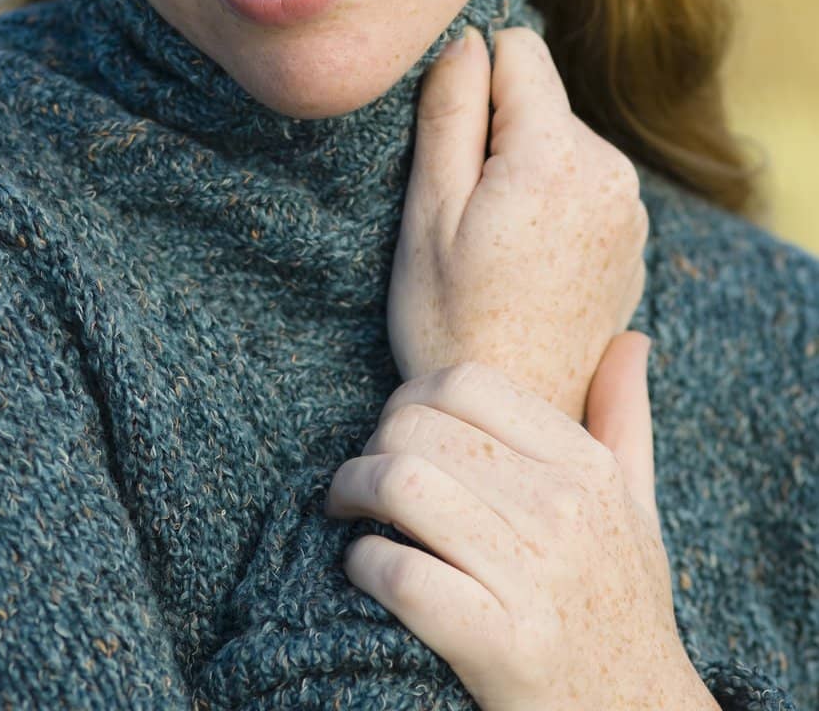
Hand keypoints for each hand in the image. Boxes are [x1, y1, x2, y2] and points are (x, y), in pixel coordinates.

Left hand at [324, 336, 716, 710]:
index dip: (412, 393)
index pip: (469, 382)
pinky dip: (362, 562)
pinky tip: (362, 566)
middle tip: (360, 474)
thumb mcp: (639, 509)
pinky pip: (401, 574)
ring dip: (351, 491)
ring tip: (345, 509)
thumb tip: (630, 339)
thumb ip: (625, 418)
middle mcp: (565, 512)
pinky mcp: (500, 645)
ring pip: (402, 487)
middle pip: (420, 427)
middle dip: (371, 443)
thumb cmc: (624, 605)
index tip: (396, 427)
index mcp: (588, 468)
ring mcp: (534, 579)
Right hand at [388, 26, 648, 420]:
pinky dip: (552, 202)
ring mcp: (630, 209)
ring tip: (494, 243)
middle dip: (498, 130)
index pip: (518, 48)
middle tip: (464, 211)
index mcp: (555, 154)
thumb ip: (449, 111)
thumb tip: (466, 40)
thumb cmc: (452, 318)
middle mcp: (610, 171)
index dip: (472, 80)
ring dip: (524, 167)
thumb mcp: (428, 210)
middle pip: (541, 97)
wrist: (515, 411)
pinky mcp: (632, 240)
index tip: (451, 145)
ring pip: (560, 139)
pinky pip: (583, 183)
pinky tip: (525, 263)